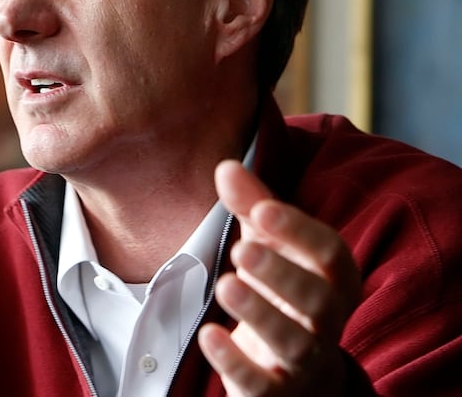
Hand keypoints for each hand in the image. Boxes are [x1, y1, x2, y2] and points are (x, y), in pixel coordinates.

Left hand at [197, 160, 361, 395]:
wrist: (293, 368)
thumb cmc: (282, 288)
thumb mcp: (269, 243)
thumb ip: (251, 206)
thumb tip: (226, 166)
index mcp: (333, 277)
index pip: (330, 252)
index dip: (299, 231)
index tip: (261, 210)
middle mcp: (327, 319)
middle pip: (318, 300)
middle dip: (282, 273)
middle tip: (243, 249)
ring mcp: (304, 360)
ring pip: (295, 343)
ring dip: (261, 314)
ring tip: (226, 284)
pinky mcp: (276, 390)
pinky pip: (263, 383)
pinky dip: (235, 361)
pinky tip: (208, 335)